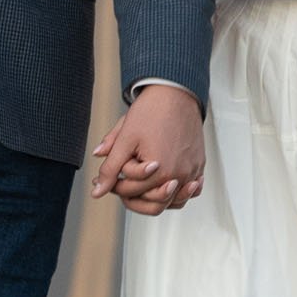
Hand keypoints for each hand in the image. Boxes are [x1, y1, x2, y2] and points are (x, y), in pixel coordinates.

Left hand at [90, 83, 204, 215]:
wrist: (175, 92)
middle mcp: (179, 175)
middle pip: (152, 203)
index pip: (131, 192)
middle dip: (133, 196)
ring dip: (155, 199)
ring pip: (172, 202)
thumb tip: (97, 191)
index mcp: (159, 171)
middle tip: (121, 184)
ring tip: (140, 189)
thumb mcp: (124, 139)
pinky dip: (177, 193)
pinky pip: (189, 191)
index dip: (114, 186)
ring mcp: (191, 171)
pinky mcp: (198, 165)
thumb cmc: (151, 111)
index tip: (107, 178)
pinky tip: (166, 187)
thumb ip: (110, 168)